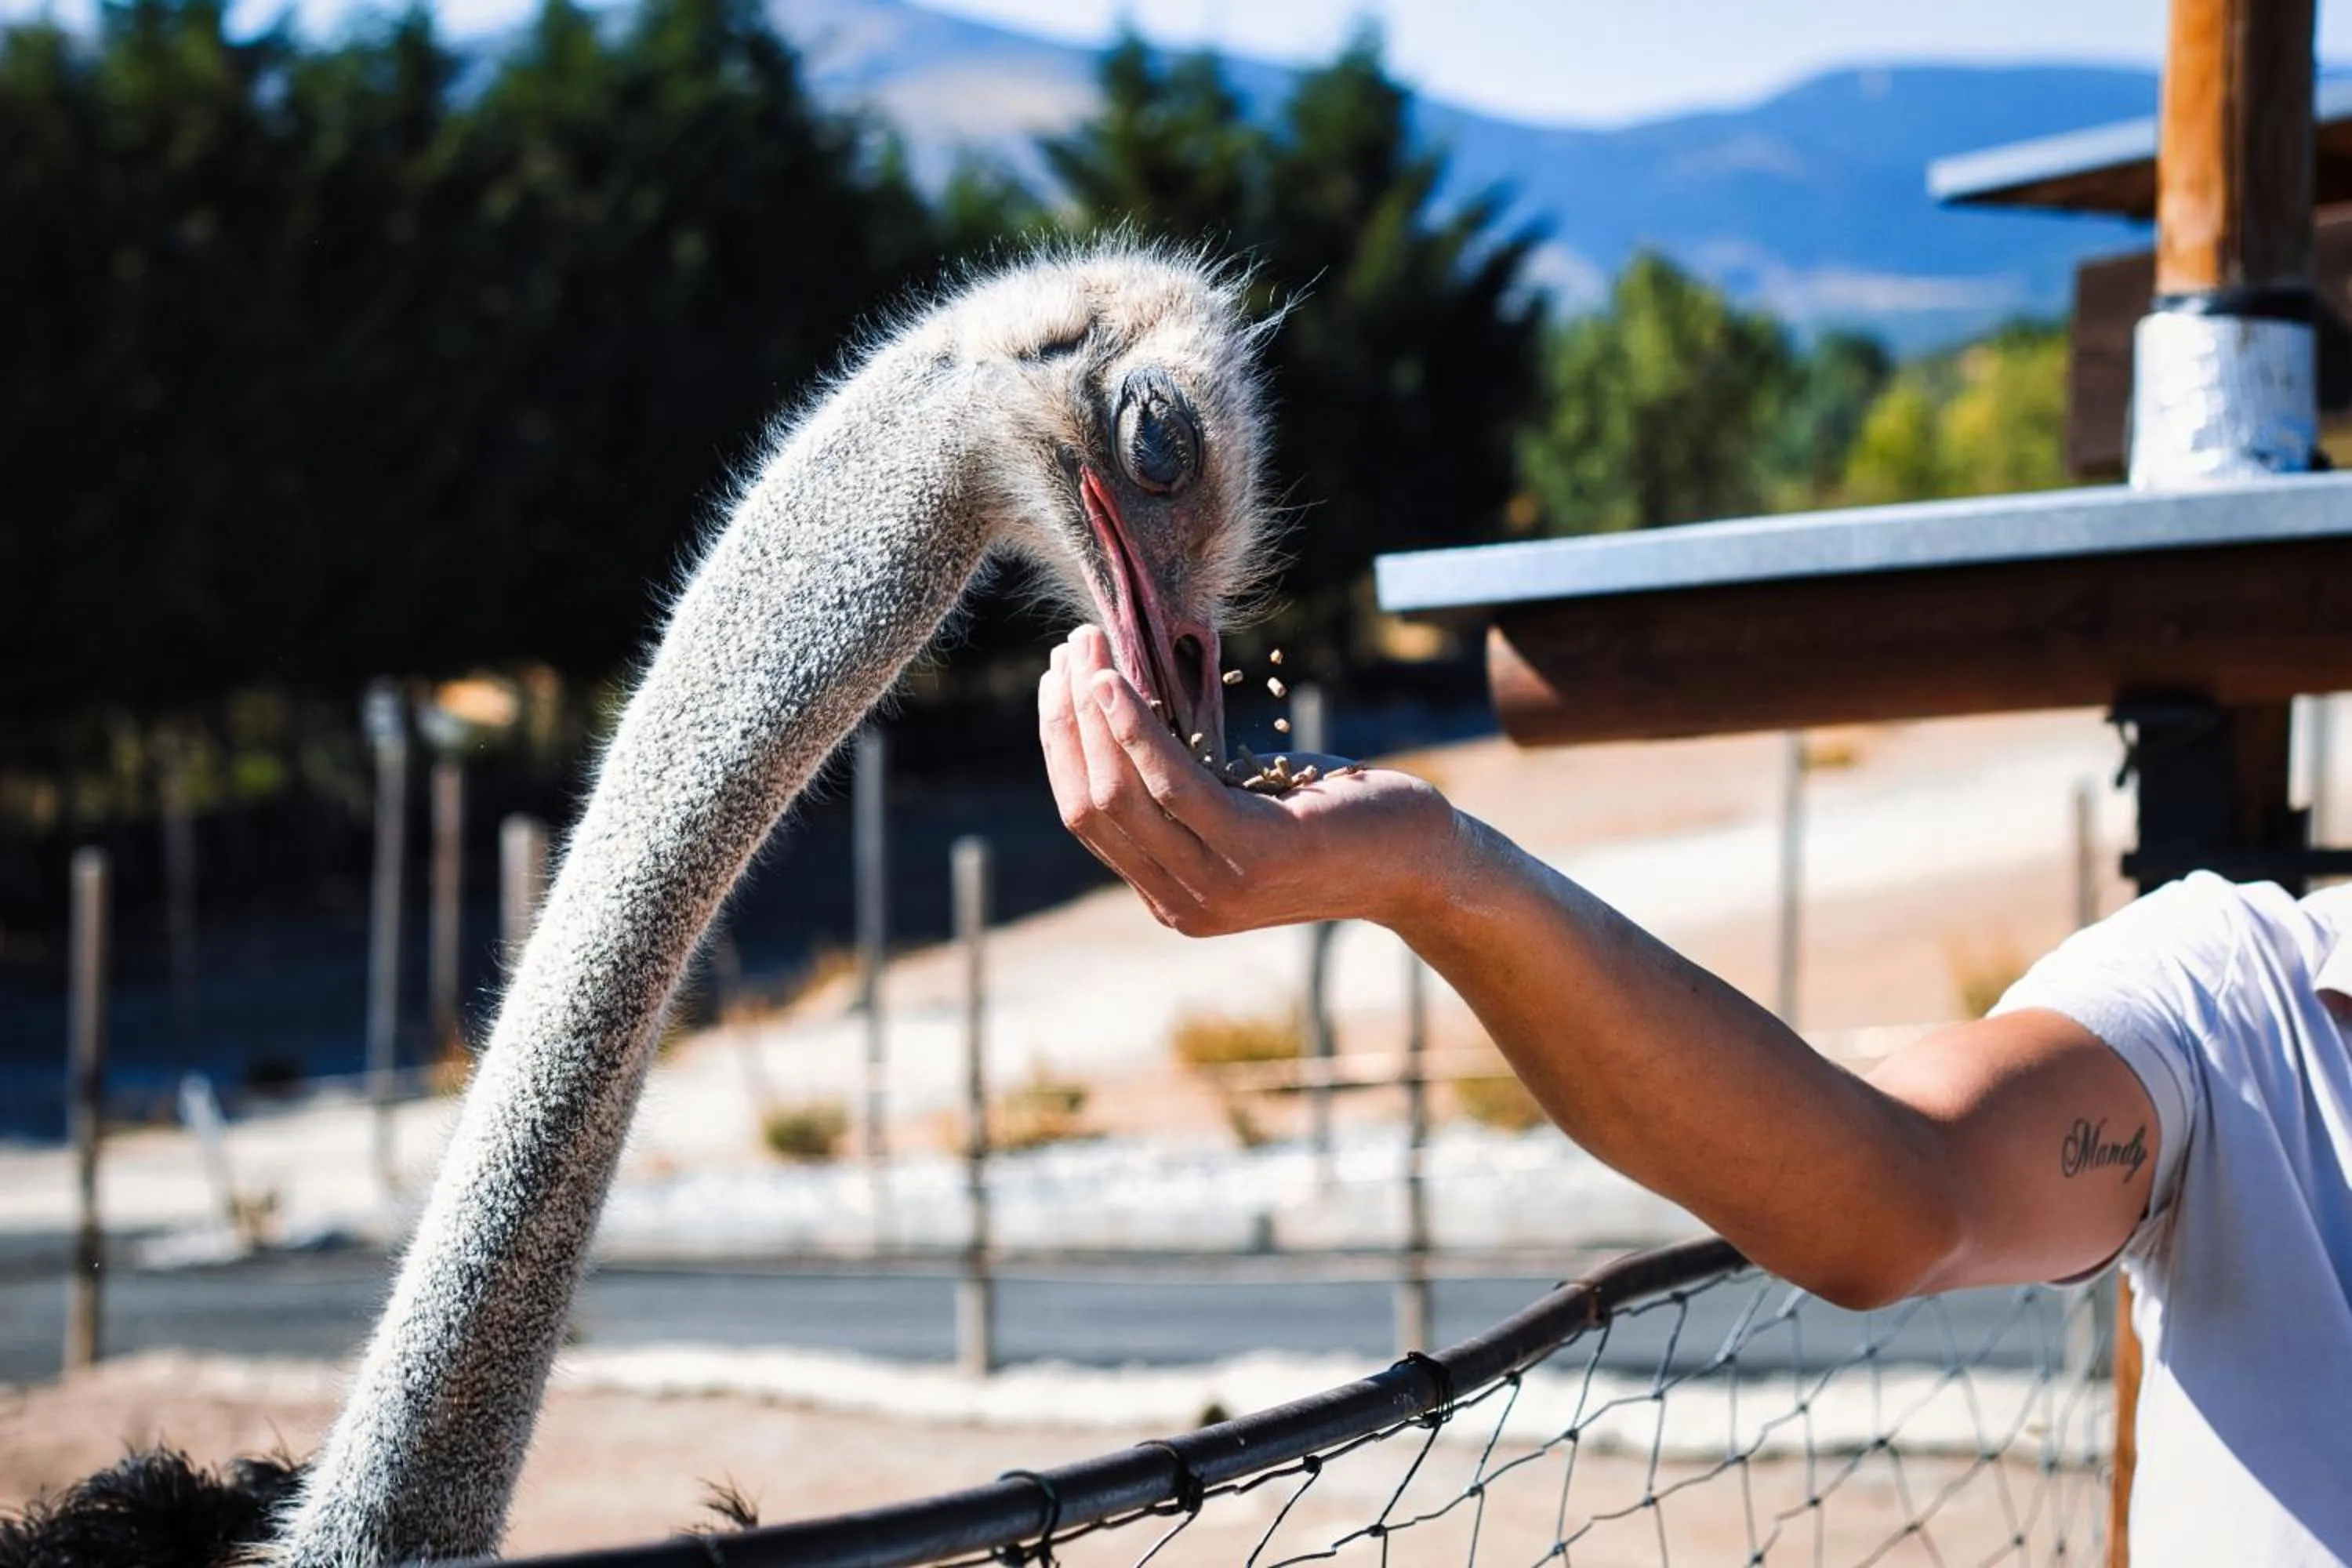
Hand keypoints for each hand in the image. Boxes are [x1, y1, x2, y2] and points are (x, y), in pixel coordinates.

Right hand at [1037, 626, 1458, 935]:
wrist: (1424, 863)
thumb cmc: (1338, 818)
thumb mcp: (1246, 803)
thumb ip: (1188, 785)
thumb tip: (1129, 709)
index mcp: (1172, 898)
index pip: (1089, 819)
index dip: (1063, 747)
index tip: (1058, 684)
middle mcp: (1183, 906)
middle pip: (1090, 805)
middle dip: (1067, 720)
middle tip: (1069, 648)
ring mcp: (1215, 888)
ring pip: (1119, 794)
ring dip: (1093, 712)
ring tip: (1089, 647)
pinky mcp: (1253, 853)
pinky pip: (1171, 783)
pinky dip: (1135, 729)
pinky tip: (1118, 683)